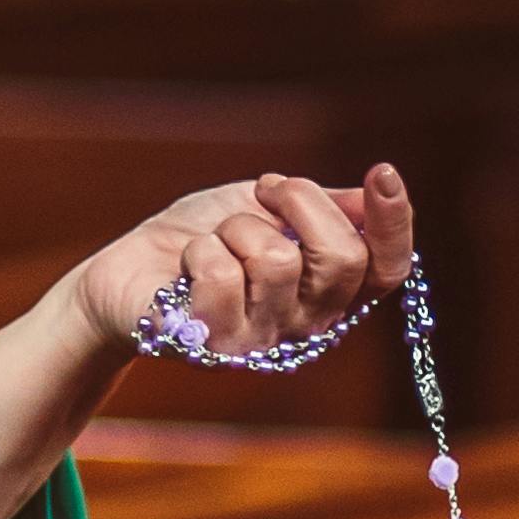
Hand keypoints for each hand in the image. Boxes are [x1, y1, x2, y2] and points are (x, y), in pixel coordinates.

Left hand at [64, 163, 414, 363]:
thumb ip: (322, 207)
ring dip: (237, 227)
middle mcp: (305, 326)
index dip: (394, 224)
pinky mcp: (212, 346)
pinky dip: (200, 250)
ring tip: (214, 238)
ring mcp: (261, 343)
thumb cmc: (199, 239)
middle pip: (343, 260)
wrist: (124, 270)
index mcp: (328, 293)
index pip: (387, 269)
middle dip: (302, 202)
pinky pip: (222, 276)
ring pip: (277, 261)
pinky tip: (186, 265)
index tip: (382, 172)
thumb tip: (373, 196)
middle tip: (266, 191)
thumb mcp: (265, 210)